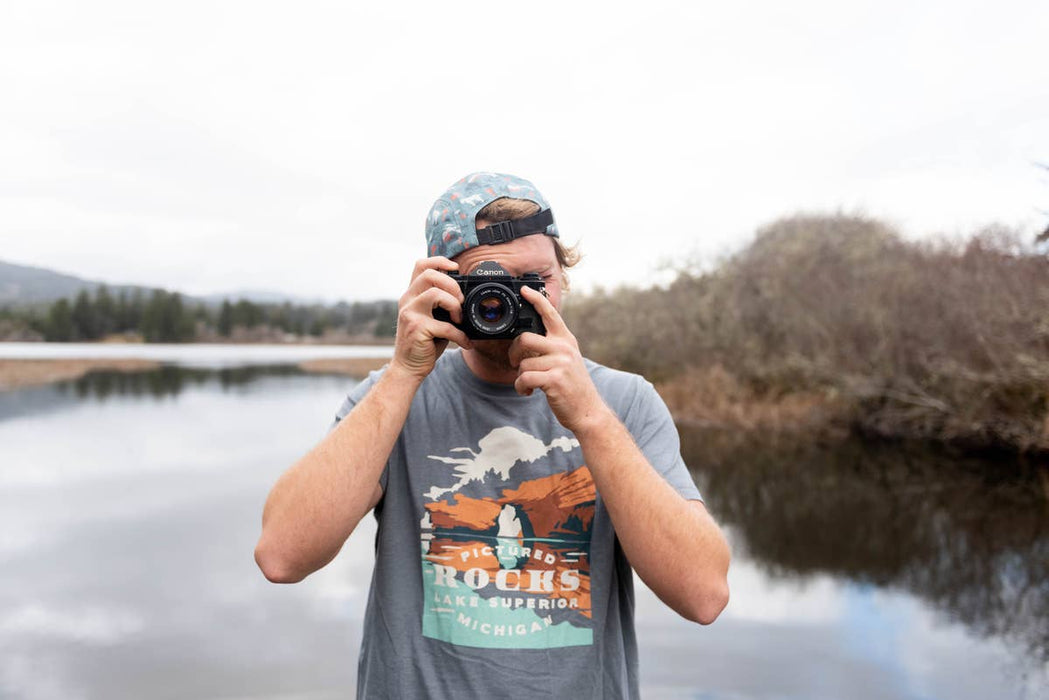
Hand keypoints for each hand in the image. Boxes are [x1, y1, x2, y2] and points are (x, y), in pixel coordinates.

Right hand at [390, 257, 472, 380]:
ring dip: (454, 305)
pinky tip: (465, 342)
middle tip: (460, 301)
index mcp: (411, 294)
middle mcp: (407, 300)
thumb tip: (465, 294)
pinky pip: (445, 326)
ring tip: (460, 319)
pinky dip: (460, 335)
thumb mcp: (430, 317)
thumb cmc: (424, 342)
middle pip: (429, 275)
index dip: (439, 261)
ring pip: (435, 293)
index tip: (456, 268)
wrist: (408, 367)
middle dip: (452, 284)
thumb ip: (440, 304)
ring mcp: (410, 313)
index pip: (421, 265)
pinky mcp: (417, 329)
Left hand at [508, 285, 610, 434]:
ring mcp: (560, 363)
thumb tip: (527, 340)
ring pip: (523, 364)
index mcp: (566, 340)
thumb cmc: (573, 386)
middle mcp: (564, 348)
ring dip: (520, 377)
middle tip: (515, 363)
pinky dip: (521, 387)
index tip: (524, 290)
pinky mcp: (554, 380)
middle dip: (514, 353)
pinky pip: (524, 378)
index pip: (550, 314)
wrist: (588, 410)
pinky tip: (529, 392)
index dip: (535, 300)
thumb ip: (552, 346)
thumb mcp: (568, 359)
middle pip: (525, 339)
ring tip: (529, 385)